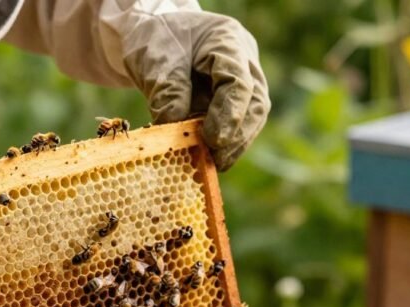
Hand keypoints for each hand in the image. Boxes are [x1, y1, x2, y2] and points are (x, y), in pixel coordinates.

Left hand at [121, 11, 269, 170]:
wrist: (156, 39)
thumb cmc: (157, 42)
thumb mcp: (155, 60)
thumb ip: (167, 91)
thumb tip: (175, 131)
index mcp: (227, 40)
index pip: (238, 80)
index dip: (228, 113)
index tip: (212, 139)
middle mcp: (245, 61)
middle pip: (255, 102)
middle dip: (237, 134)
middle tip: (216, 159)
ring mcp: (245, 81)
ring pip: (253, 117)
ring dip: (235, 144)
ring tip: (214, 165)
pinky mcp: (236, 101)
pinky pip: (239, 125)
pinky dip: (227, 144)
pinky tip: (212, 161)